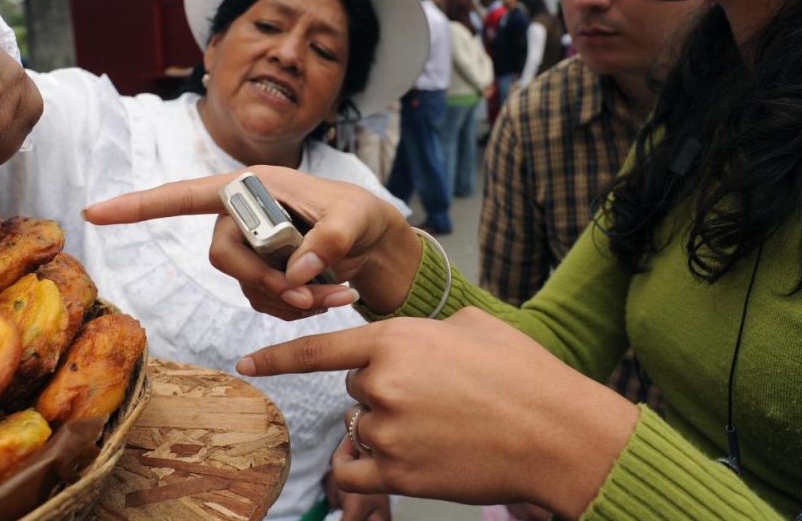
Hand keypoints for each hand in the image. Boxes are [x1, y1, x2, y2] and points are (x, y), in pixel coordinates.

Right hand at [83, 166, 423, 317]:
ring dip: (288, 300)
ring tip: (336, 295)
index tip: (95, 213)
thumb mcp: (355, 218)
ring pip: (245, 286)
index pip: (185, 195)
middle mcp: (242, 216)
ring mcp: (250, 250)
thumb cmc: (364, 215)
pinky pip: (262, 303)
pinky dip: (296, 309)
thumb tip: (296, 272)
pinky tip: (332, 298)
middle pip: (222, 256)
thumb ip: (328, 240)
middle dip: (263, 279)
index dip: (139, 206)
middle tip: (307, 295)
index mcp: (251, 187)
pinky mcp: (262, 278)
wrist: (378, 246)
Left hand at [237, 308, 639, 518]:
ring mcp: (387, 432)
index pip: (319, 350)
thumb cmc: (522, 376)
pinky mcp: (397, 474)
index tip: (246, 363)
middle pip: (353, 389)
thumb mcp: (472, 326)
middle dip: (383, 391)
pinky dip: (371, 466)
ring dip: (386, 428)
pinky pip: (356, 469)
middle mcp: (383, 384)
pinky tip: (408, 458)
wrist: (556, 434)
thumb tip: (410, 343)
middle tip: (436, 399)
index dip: (277, 356)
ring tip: (439, 428)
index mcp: (396, 340)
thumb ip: (425, 329)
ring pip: (360, 427)